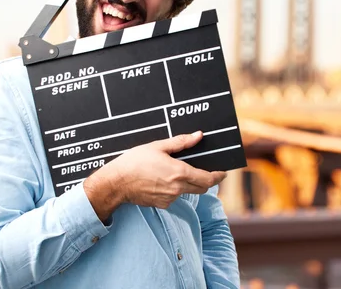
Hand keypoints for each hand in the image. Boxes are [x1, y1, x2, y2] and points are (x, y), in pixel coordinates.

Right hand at [83, 132, 226, 219]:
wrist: (116, 183)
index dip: (219, 176)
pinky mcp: (162, 204)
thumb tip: (198, 136)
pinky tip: (162, 180)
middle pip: (202, 187)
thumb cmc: (134, 162)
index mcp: (180, 173)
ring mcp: (170, 198)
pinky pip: (175, 196)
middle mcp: (178, 188)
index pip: (209, 179)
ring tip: (174, 171)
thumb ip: (181, 142)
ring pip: (188, 191)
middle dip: (206, 180)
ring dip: (188, 183)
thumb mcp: (158, 147)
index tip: (223, 172)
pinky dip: (174, 189)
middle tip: (204, 170)